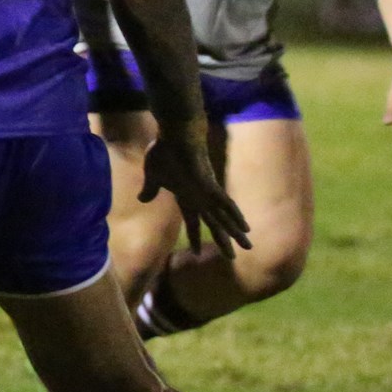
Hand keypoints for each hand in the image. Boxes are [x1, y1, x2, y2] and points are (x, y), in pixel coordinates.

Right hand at [141, 132, 250, 259]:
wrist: (174, 134)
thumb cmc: (164, 152)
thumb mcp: (153, 175)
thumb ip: (150, 189)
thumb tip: (142, 199)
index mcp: (186, 196)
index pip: (192, 221)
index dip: (194, 237)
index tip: (197, 253)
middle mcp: (200, 198)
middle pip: (214, 224)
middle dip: (223, 240)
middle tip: (233, 258)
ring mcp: (206, 192)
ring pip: (224, 217)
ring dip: (235, 232)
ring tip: (248, 246)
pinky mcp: (210, 185)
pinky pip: (226, 203)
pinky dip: (235, 215)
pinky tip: (245, 226)